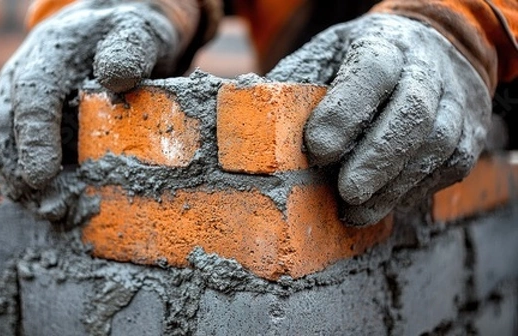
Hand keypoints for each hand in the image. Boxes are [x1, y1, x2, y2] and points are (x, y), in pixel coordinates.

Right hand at [0, 1, 181, 216]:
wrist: (117, 35)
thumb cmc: (130, 34)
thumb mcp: (138, 32)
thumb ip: (130, 50)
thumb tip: (115, 78)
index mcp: (49, 53)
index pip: (32, 95)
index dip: (34, 136)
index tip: (41, 175)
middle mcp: (24, 76)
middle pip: (4, 125)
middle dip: (18, 170)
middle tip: (45, 206)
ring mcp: (23, 100)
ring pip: (4, 143)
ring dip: (21, 183)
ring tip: (49, 213)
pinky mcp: (33, 122)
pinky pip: (21, 153)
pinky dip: (32, 183)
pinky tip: (54, 204)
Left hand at [267, 14, 491, 225]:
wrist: (433, 45)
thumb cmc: (362, 59)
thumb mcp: (327, 55)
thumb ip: (297, 85)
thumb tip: (247, 117)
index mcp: (385, 43)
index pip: (370, 71)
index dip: (346, 111)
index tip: (318, 149)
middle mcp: (427, 67)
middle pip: (413, 112)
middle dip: (377, 158)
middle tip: (347, 193)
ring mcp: (457, 98)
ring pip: (439, 144)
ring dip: (396, 185)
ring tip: (358, 212)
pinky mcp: (472, 128)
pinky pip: (453, 164)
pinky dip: (417, 190)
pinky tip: (385, 203)